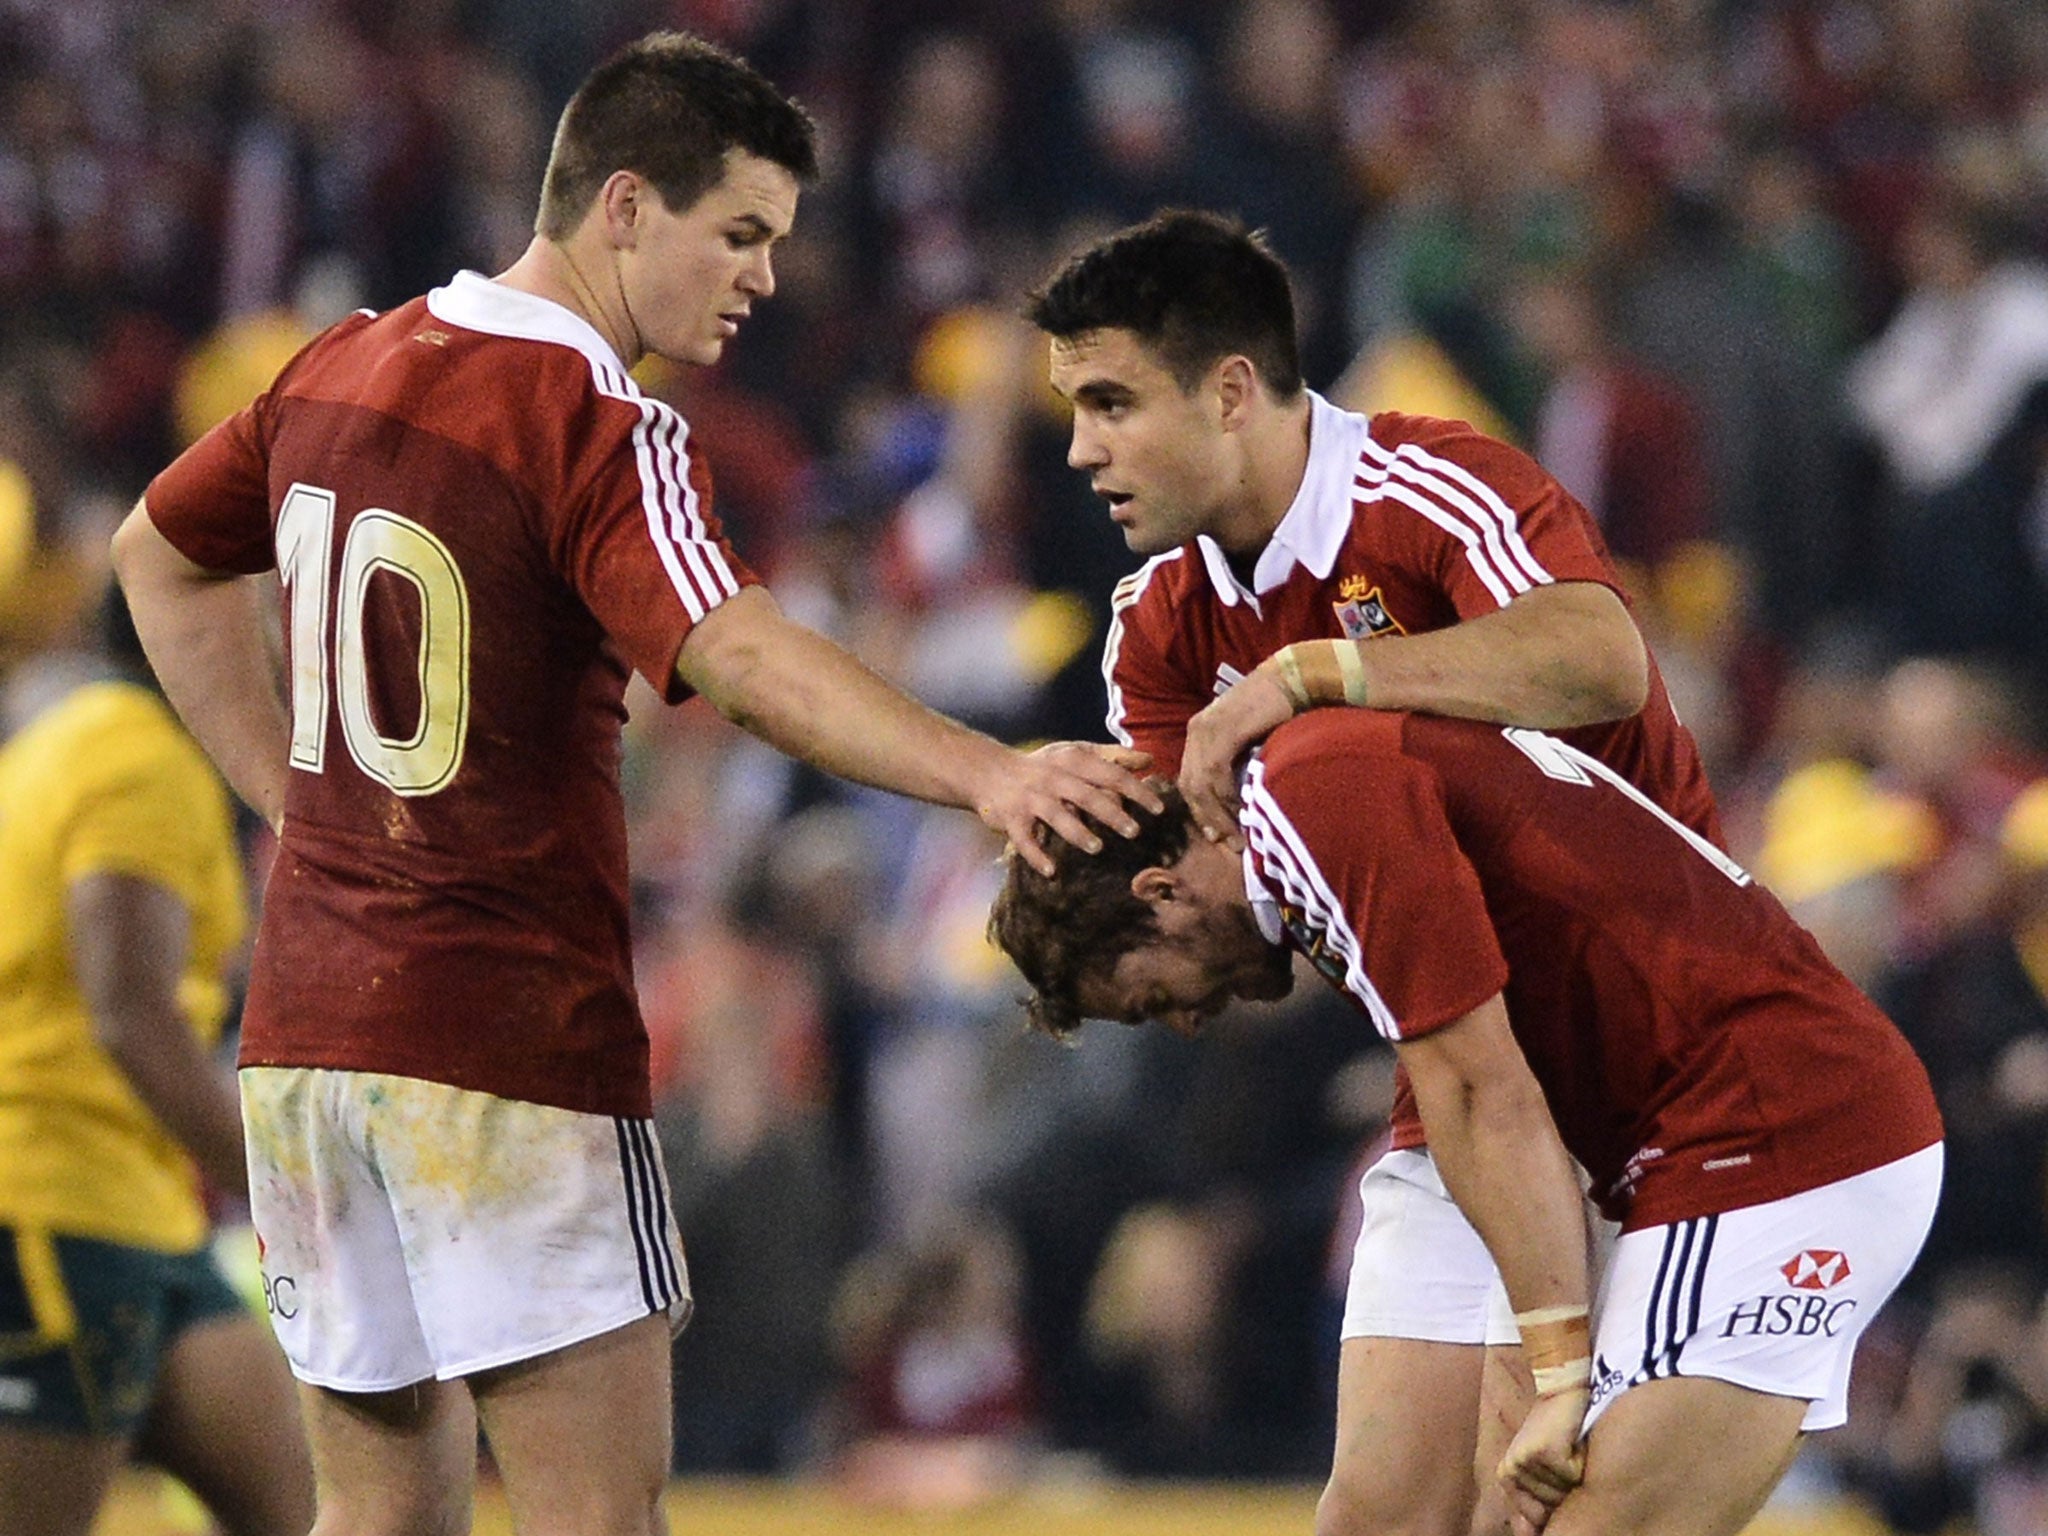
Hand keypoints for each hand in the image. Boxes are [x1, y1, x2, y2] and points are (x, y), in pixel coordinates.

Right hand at [976, 742, 1162, 876]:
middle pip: (1086, 795)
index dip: (1136, 791)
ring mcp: (1030, 799)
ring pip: (1056, 816)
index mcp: (1072, 761)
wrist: (989, 771)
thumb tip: (1150, 761)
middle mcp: (1052, 778)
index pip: (1110, 774)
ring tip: (1096, 848)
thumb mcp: (1075, 754)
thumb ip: (1113, 758)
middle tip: (1134, 832)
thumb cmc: (1043, 766)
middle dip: (1110, 813)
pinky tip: (1051, 871)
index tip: (1158, 809)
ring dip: (1076, 832)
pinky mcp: (1011, 819)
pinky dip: (1036, 855)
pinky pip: (1024, 840)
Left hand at [1179, 669, 1293, 847]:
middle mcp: (1197, 731)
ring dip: (1219, 814)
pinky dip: (1227, 797)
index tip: (1218, 836)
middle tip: (1228, 843)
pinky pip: (1217, 773)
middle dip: (1208, 818)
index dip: (1201, 811)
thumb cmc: (1280, 711)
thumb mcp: (1250, 742)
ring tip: (1238, 836)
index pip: (1189, 781)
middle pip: (1190, 787)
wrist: (1295, 679)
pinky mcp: (1223, 731)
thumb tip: (1239, 802)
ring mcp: (1207, 730)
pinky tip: (1243, 813)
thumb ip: (1238, 765)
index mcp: (1199, 733)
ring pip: (1201, 784)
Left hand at [1497, 1386, 1586, 1535]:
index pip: (1535, 1518)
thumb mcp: (1547, 1474)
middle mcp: (1511, 1470)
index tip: (1558, 1477)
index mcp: (1507, 1477)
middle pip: (1551, 1507)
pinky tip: (1572, 1442)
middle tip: (1563, 1458)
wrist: (1564, 1392)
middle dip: (1565, 1488)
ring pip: (1563, 1494)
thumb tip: (1529, 1534)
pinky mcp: (1544, 1451)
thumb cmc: (1559, 1435)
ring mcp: (1524, 1460)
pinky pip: (1572, 1477)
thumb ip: (1538, 1506)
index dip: (1554, 1503)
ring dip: (1573, 1476)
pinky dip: (1580, 1463)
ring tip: (1567, 1449)